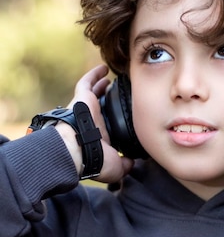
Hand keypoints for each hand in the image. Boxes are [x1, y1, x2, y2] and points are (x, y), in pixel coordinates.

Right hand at [56, 65, 133, 182]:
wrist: (77, 147)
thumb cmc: (94, 159)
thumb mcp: (116, 168)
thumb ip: (125, 164)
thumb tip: (132, 163)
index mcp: (100, 137)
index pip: (109, 128)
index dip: (116, 123)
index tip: (127, 118)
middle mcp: (94, 121)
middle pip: (102, 108)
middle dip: (109, 102)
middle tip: (120, 94)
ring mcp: (87, 109)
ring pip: (95, 94)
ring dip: (102, 86)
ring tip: (111, 79)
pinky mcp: (82, 98)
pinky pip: (87, 82)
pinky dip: (94, 74)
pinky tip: (104, 68)